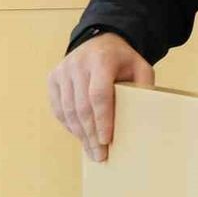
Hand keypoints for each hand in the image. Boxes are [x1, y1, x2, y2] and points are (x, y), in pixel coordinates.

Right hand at [47, 32, 153, 161]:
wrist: (99, 41)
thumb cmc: (122, 59)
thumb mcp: (140, 66)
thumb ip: (144, 86)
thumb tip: (143, 115)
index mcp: (102, 60)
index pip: (99, 94)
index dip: (102, 119)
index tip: (107, 140)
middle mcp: (78, 64)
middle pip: (82, 106)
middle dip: (91, 134)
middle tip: (100, 155)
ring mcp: (63, 71)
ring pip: (68, 110)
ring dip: (80, 134)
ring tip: (92, 151)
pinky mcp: (53, 79)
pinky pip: (59, 108)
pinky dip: (70, 125)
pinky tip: (81, 137)